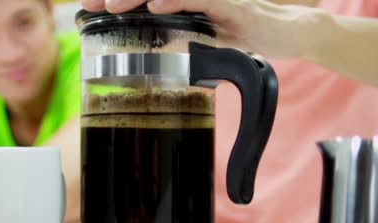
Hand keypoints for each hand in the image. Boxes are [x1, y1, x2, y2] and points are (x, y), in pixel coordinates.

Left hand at [80, 0, 326, 58]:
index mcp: (185, 3)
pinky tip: (158, 6)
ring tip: (111, 6)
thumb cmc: (244, 35)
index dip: (118, 1)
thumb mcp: (205, 41)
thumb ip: (181, 42)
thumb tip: (152, 61)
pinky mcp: (234, 5)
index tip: (88, 9)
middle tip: (89, 5)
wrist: (288, 33)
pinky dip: (179, 1)